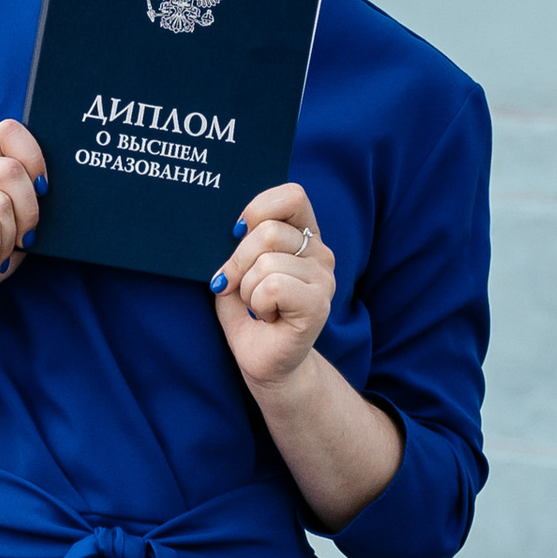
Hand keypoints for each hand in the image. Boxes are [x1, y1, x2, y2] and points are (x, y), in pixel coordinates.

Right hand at [0, 117, 44, 319]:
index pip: (9, 132)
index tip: (42, 191)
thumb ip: (27, 192)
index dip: (34, 159)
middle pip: (12, 172)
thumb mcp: (15, 217)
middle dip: (28, 213)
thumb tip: (53, 182)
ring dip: (8, 240)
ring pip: (2, 205)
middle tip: (18, 239)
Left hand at [211, 181, 336, 392]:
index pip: (292, 196)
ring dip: (247, 289)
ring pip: (266, 263)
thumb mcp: (237, 269)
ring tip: (258, 306)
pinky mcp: (318, 305)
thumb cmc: (249, 312)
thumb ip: (239, 244)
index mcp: (304, 235)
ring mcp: (323, 279)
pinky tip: (268, 317)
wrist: (264, 361)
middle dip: (238, 262)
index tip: (237, 234)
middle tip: (239, 286)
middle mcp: (320, 253)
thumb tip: (233, 229)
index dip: (258, 209)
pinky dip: (258, 303)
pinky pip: (274, 287)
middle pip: (267, 231)